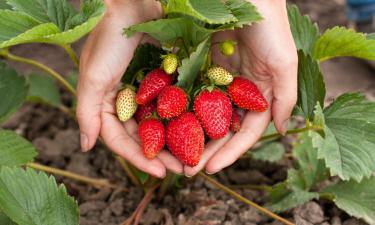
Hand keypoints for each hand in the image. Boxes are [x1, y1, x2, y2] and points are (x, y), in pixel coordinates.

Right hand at [77, 0, 182, 177]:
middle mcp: (126, 101)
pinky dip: (185, 118)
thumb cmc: (110, 39)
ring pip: (161, 124)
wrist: (134, 5)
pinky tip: (201, 130)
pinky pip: (175, 104)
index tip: (160, 174)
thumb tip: (84, 146)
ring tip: (194, 157)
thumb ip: (87, 112)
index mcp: (107, 104)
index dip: (139, 159)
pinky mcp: (164, 80)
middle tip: (182, 170)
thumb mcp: (93, 77)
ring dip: (176, 141)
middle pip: (144, 137)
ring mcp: (147, 91)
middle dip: (161, 155)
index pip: (121, 141)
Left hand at [184, 0, 297, 175]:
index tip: (212, 169)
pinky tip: (163, 125)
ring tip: (173, 155)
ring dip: (188, 135)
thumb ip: (284, 98)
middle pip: (220, 128)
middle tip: (188, 170)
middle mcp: (236, 90)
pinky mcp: (198, 65)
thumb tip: (281, 129)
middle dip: (206, 150)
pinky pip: (186, 91)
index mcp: (258, 94)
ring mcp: (216, 79)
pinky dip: (177, 109)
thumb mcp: (284, 63)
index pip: (245, 131)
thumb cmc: (269, 27)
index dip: (230, 152)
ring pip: (201, 114)